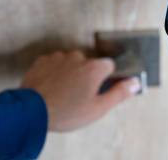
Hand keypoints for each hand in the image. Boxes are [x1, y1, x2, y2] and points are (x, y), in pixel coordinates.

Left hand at [21, 50, 140, 131]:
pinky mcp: (43, 60)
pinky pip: (54, 63)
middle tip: (79, 96)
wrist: (32, 111)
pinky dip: (54, 72)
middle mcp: (78, 57)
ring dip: (69, 73)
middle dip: (86, 75)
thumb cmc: (67, 112)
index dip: (106, 78)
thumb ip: (119, 93)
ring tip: (62, 93)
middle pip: (89, 63)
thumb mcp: (98, 108)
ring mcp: (59, 57)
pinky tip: (50, 87)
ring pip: (71, 62)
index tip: (99, 89)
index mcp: (95, 68)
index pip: (109, 65)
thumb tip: (136, 82)